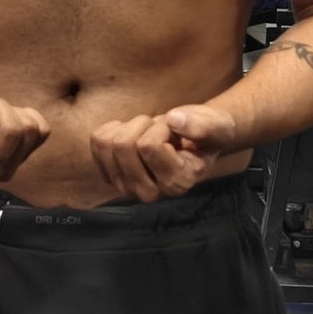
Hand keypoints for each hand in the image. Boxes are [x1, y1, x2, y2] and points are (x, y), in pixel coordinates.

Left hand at [89, 99, 237, 201]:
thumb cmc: (208, 134)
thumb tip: (174, 120)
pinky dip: (114, 128)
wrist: (195, 141)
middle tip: (161, 129)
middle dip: (143, 124)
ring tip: (149, 133)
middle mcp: (151, 193)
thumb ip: (201, 126)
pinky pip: (97, 140)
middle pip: (124, 146)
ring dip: (129, 126)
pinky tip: (133, 134)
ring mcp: (127, 188)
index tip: (176, 131)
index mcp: (178, 183)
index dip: (161, 127)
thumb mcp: (215, 126)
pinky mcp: (110, 176)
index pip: (149, 146)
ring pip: (108, 143)